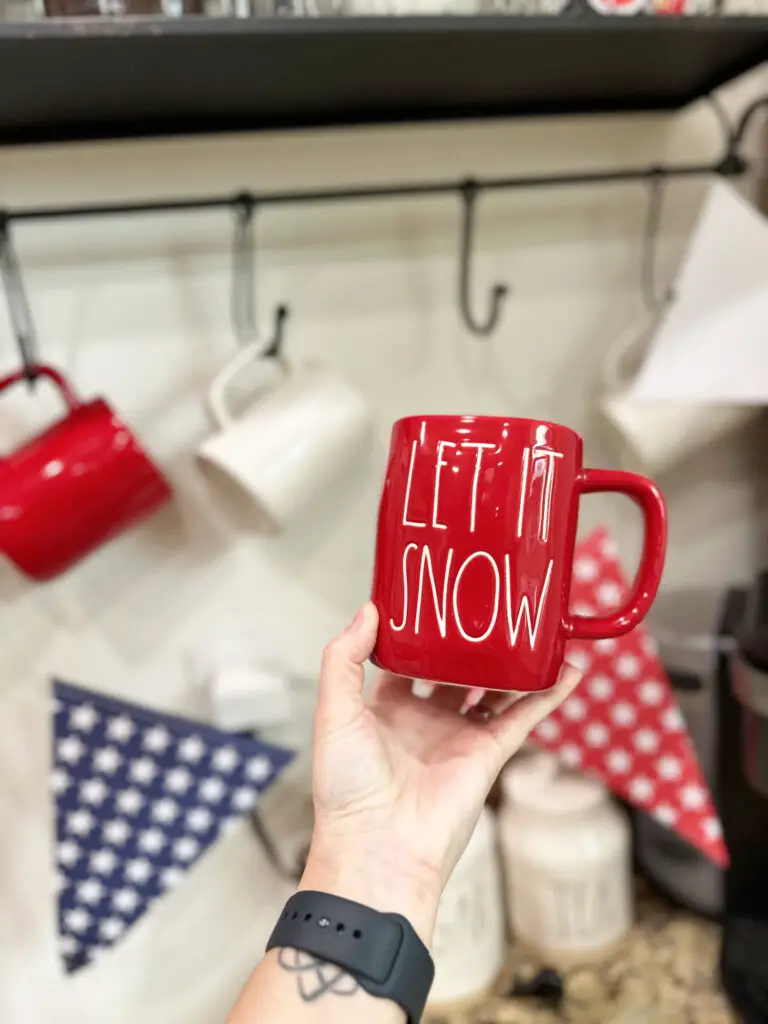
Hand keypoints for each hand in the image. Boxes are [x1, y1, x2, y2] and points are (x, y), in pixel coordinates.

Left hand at [299, 601, 581, 942]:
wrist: (378, 845)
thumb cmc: (347, 786)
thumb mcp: (333, 712)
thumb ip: (343, 658)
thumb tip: (368, 610)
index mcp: (385, 710)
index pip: (407, 661)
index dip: (420, 633)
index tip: (437, 598)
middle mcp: (425, 720)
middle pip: (456, 671)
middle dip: (472, 643)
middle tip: (490, 605)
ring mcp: (459, 736)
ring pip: (495, 690)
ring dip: (514, 663)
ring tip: (533, 628)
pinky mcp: (489, 753)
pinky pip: (524, 717)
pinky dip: (548, 694)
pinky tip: (568, 669)